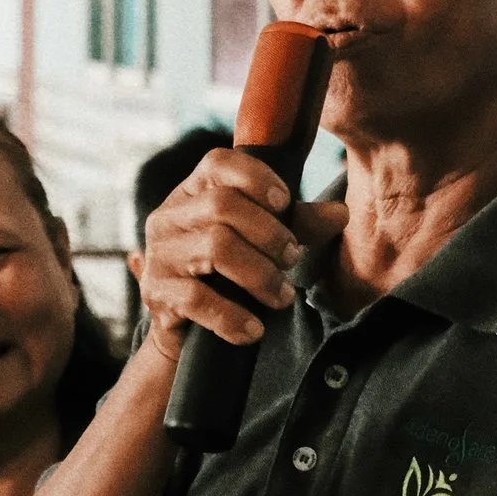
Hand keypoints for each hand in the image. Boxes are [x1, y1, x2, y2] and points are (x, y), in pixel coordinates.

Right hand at [135, 148, 346, 359]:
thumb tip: (341, 213)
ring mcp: (159, 254)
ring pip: (216, 248)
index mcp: (193, 192)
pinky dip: (233, 317)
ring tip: (283, 296)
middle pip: (222, 205)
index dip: (256, 177)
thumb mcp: (263, 242)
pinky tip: (254, 329)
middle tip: (293, 258)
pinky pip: (196, 299)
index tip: (285, 203)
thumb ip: (298, 224)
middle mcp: (170, 216)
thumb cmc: (229, 275)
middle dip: (269, 233)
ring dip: (261, 275)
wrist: (187, 332)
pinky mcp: (156, 292)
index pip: (218, 163)